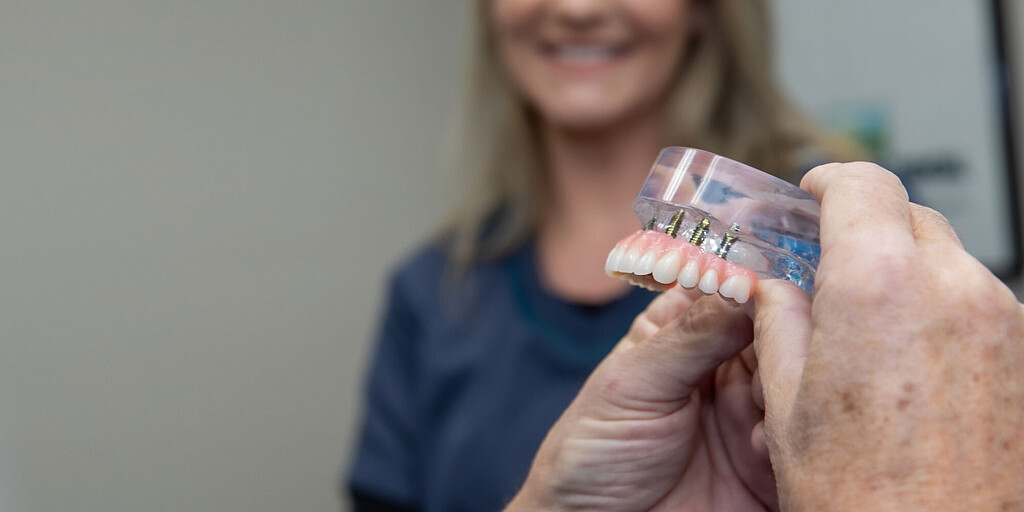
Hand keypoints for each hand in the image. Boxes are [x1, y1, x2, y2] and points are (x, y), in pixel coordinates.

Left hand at [507, 287, 776, 511]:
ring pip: (801, 383)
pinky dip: (793, 438)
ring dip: (790, 385)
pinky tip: (759, 443)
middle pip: (781, 332)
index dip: (759, 282)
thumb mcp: (632, 382)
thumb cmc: (592, 451)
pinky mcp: (772, 467)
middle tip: (780, 341)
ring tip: (758, 399)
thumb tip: (746, 286)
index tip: (773, 285)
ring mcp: (754, 417)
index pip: (736, 289)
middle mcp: (729, 369)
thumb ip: (689, 335)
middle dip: (785, 334)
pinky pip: (805, 443)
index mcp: (688, 333)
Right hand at [753, 162, 1023, 510]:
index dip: (828, 182)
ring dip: (903, 269)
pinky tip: (906, 359)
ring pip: (945, 256)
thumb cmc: (866, 499)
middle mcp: (952, 287)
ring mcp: (1001, 319)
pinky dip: (937, 306)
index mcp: (879, 286)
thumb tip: (774, 292)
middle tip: (826, 260)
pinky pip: (974, 301)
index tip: (810, 194)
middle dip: (863, 226)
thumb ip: (779, 325)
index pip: (861, 185)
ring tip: (865, 324)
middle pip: (907, 214)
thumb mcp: (790, 407)